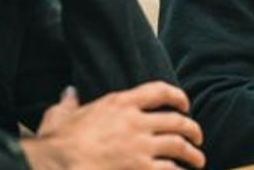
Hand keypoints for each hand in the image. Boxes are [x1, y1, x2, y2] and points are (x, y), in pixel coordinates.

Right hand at [22, 81, 205, 169]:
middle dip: (192, 129)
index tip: (185, 104)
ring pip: (179, 146)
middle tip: (198, 137)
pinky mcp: (142, 169)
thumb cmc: (55, 144)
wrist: (55, 165)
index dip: (177, 96)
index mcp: (119, 103)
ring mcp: (141, 146)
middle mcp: (136, 122)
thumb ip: (69, 103)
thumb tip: (69, 92)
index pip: (158, 91)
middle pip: (177, 121)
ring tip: (198, 161)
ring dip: (193, 154)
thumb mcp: (59, 116)